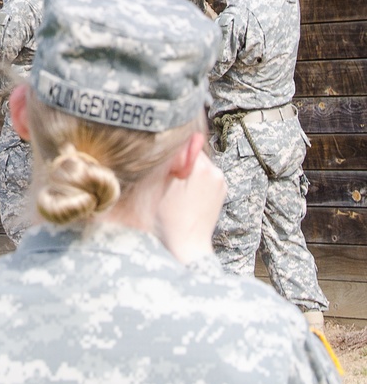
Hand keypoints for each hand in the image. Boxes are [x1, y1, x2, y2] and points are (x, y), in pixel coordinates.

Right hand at [155, 141, 225, 264]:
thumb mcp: (163, 186)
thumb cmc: (170, 218)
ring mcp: (221, 183)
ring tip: (178, 191)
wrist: (187, 245)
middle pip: (194, 154)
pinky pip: (206, 177)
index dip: (173, 152)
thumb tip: (185, 138)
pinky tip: (187, 197)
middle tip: (169, 180)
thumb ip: (174, 159)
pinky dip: (196, 181)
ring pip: (200, 165)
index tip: (165, 165)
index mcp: (202, 168)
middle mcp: (216, 172)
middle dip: (182, 162)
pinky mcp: (221, 193)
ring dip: (189, 171)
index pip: (185, 144)